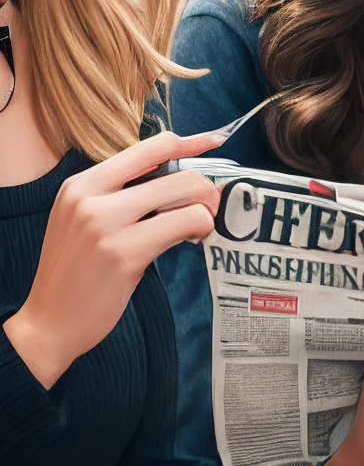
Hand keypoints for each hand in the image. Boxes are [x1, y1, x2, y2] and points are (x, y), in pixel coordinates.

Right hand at [3, 131, 220, 388]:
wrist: (49, 322)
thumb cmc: (75, 274)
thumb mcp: (83, 221)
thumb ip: (120, 197)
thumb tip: (176, 181)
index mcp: (82, 184)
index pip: (146, 148)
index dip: (188, 142)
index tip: (213, 143)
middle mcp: (90, 197)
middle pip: (175, 171)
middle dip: (204, 188)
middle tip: (209, 208)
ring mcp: (106, 224)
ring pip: (185, 194)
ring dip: (204, 211)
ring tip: (198, 228)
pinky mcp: (124, 253)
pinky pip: (183, 224)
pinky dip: (199, 229)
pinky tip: (192, 240)